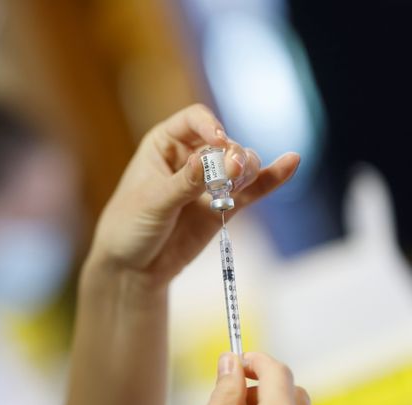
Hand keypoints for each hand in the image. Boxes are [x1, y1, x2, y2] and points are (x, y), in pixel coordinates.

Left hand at [88, 104, 299, 286]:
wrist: (132, 268)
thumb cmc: (129, 227)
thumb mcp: (152, 202)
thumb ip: (186, 182)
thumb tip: (216, 159)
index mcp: (163, 144)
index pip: (195, 119)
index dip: (211, 126)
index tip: (219, 142)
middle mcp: (189, 157)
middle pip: (224, 143)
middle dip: (232, 156)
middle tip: (231, 174)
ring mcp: (208, 182)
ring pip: (241, 164)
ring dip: (246, 170)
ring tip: (237, 183)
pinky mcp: (223, 206)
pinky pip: (252, 189)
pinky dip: (270, 179)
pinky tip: (290, 164)